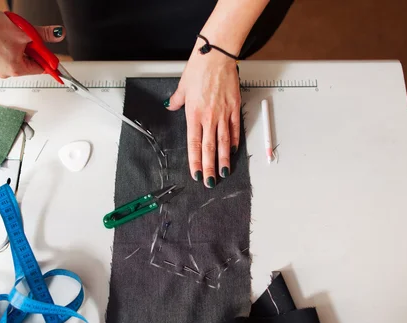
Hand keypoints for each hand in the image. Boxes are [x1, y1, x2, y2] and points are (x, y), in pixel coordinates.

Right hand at [0, 4, 64, 77]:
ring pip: (18, 58)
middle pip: (29, 63)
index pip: (41, 68)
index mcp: (16, 70)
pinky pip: (7, 55)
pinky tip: (4, 37)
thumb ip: (44, 35)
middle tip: (27, 37)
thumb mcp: (25, 31)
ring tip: (11, 36)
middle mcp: (6, 73)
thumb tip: (59, 34)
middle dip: (32, 50)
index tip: (51, 55)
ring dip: (20, 47)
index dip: (47, 59)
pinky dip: (10, 47)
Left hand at [166, 43, 240, 187]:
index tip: (196, 173)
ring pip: (223, 142)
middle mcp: (208, 117)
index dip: (195, 161)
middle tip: (209, 182)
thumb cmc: (199, 69)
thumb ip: (177, 100)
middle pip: (209, 148)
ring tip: (223, 173)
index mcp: (193, 114)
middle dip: (209, 168)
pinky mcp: (234, 107)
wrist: (216, 56)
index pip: (194, 144)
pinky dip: (234, 141)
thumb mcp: (182, 86)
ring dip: (223, 160)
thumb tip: (171, 105)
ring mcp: (223, 113)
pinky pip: (235, 129)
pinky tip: (233, 152)